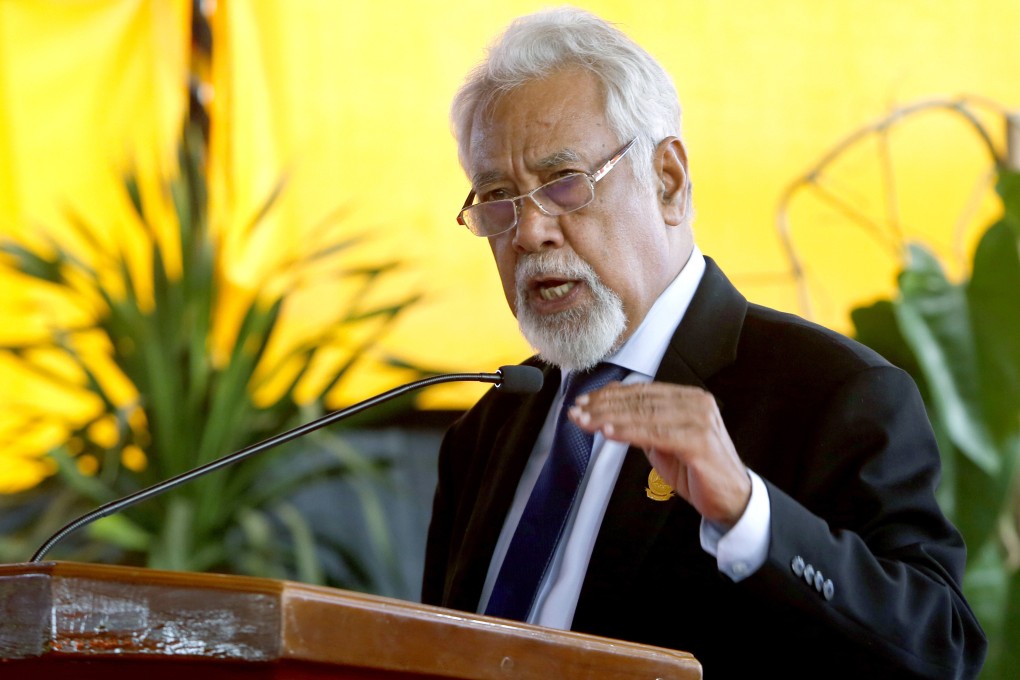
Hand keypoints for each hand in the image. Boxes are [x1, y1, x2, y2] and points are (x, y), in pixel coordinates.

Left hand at [569, 381, 750, 526]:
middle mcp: (695, 403)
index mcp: (688, 398)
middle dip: (603, 406)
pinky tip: (608, 433)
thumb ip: (642, 423)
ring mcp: (699, 421)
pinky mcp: (699, 442)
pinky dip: (629, 432)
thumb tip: (610, 408)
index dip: (609, 395)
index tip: (583, 401)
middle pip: (640, 401)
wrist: (731, 500)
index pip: (641, 392)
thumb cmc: (698, 471)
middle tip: (577, 411)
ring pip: (644, 415)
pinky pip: (655, 434)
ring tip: (585, 421)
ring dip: (609, 418)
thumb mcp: (664, 441)